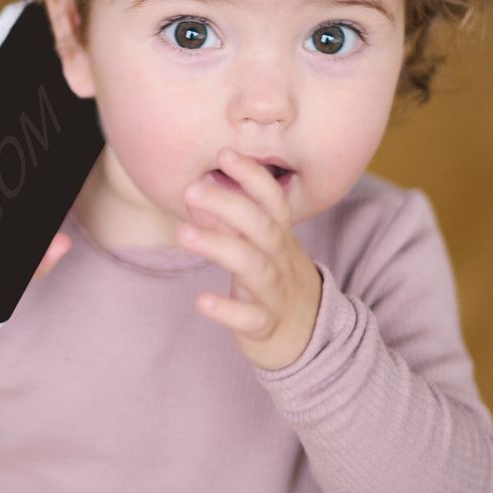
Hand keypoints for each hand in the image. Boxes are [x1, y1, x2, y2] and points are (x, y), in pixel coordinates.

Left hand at [179, 147, 322, 370]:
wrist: (309, 339)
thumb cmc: (275, 281)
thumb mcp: (258, 249)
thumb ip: (228, 222)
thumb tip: (196, 194)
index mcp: (280, 237)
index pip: (272, 200)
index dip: (252, 176)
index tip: (225, 153)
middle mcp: (281, 260)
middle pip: (262, 227)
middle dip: (229, 205)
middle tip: (192, 189)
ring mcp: (276, 293)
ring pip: (254, 267)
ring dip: (219, 247)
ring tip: (183, 234)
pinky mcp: (266, 327)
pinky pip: (251, 319)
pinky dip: (228, 310)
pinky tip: (202, 301)